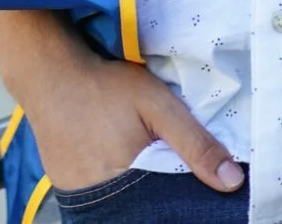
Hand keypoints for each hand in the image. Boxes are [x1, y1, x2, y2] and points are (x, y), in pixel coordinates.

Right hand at [23, 41, 244, 194]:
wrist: (49, 72)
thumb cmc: (105, 85)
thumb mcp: (158, 105)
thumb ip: (195, 143)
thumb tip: (232, 181)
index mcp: (127, 182)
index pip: (166, 210)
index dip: (182, 200)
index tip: (197, 191)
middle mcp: (99, 200)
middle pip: (143, 208)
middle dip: (160, 196)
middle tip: (161, 162)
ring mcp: (78, 196)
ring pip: (122, 203)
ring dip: (137, 191)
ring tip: (139, 160)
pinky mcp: (65, 187)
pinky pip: (99, 196)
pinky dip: (115, 185)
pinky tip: (120, 162)